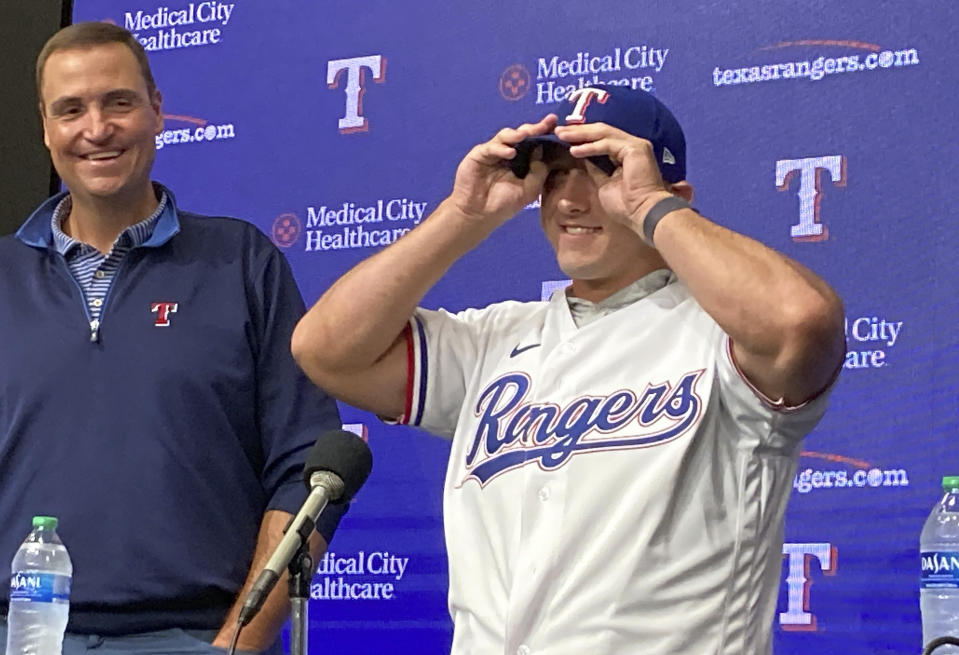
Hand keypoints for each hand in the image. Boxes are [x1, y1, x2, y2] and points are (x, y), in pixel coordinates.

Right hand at [448, 114, 557, 224]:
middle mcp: (507, 153)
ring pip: (506, 136)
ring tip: (527, 133)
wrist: (478, 215)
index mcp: (521, 160)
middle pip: (522, 135)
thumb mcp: (529, 189)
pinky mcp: (479, 155)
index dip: (544, 133)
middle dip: (534, 128)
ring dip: (518, 133)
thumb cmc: (503, 205)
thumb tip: (541, 148)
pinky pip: (491, 147)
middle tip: (546, 124)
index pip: (534, 142)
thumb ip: (538, 170)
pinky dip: (501, 149)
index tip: (557, 126)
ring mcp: (493, 152)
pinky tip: (510, 153)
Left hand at [553, 122, 672, 230]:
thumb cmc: (626, 205)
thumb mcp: (604, 184)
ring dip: (580, 134)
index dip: (582, 137)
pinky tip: (574, 150)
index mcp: (626, 153)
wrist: (642, 212)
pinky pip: (608, 144)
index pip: (601, 139)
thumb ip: (596, 169)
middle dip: (578, 131)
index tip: (563, 139)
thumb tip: (585, 159)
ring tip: (561, 135)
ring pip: (603, 133)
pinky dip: (590, 147)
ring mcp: (635, 145)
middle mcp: (632, 145)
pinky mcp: (635, 148)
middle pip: (601, 132)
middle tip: (558, 131)